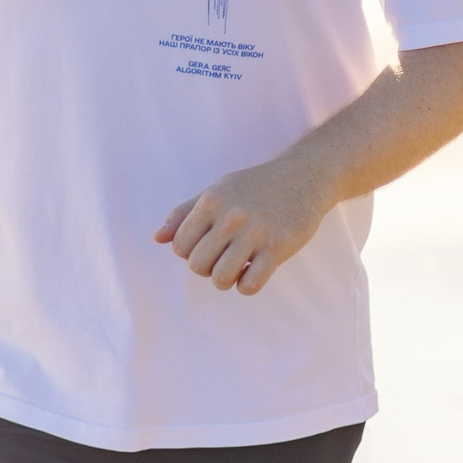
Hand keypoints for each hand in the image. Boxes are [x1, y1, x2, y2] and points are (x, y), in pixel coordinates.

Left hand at [154, 159, 335, 294]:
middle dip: (208, 268)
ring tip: (236, 268)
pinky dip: (247, 286)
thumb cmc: (255, 187)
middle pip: (197, 266)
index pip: (180, 247)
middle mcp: (231, 216)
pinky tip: (254, 271)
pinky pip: (250, 285)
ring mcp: (256, 232)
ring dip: (226, 280)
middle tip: (224, 257)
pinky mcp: (279, 247)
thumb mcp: (217, 191)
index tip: (208, 246)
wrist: (304, 176)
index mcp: (211, 202)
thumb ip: (185, 214)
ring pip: (221, 279)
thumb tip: (158, 238)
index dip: (191, 253)